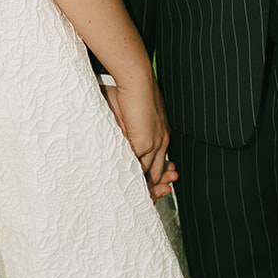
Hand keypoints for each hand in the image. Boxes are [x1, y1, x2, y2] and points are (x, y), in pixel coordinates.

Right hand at [104, 69, 175, 199]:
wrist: (136, 79)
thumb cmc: (127, 90)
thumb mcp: (126, 116)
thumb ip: (124, 131)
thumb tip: (115, 143)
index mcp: (160, 133)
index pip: (159, 161)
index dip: (154, 176)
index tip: (154, 186)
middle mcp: (161, 140)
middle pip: (156, 172)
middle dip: (152, 188)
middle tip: (149, 199)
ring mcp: (154, 143)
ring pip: (149, 174)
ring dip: (142, 187)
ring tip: (138, 199)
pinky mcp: (144, 143)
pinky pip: (138, 168)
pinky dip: (133, 179)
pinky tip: (126, 188)